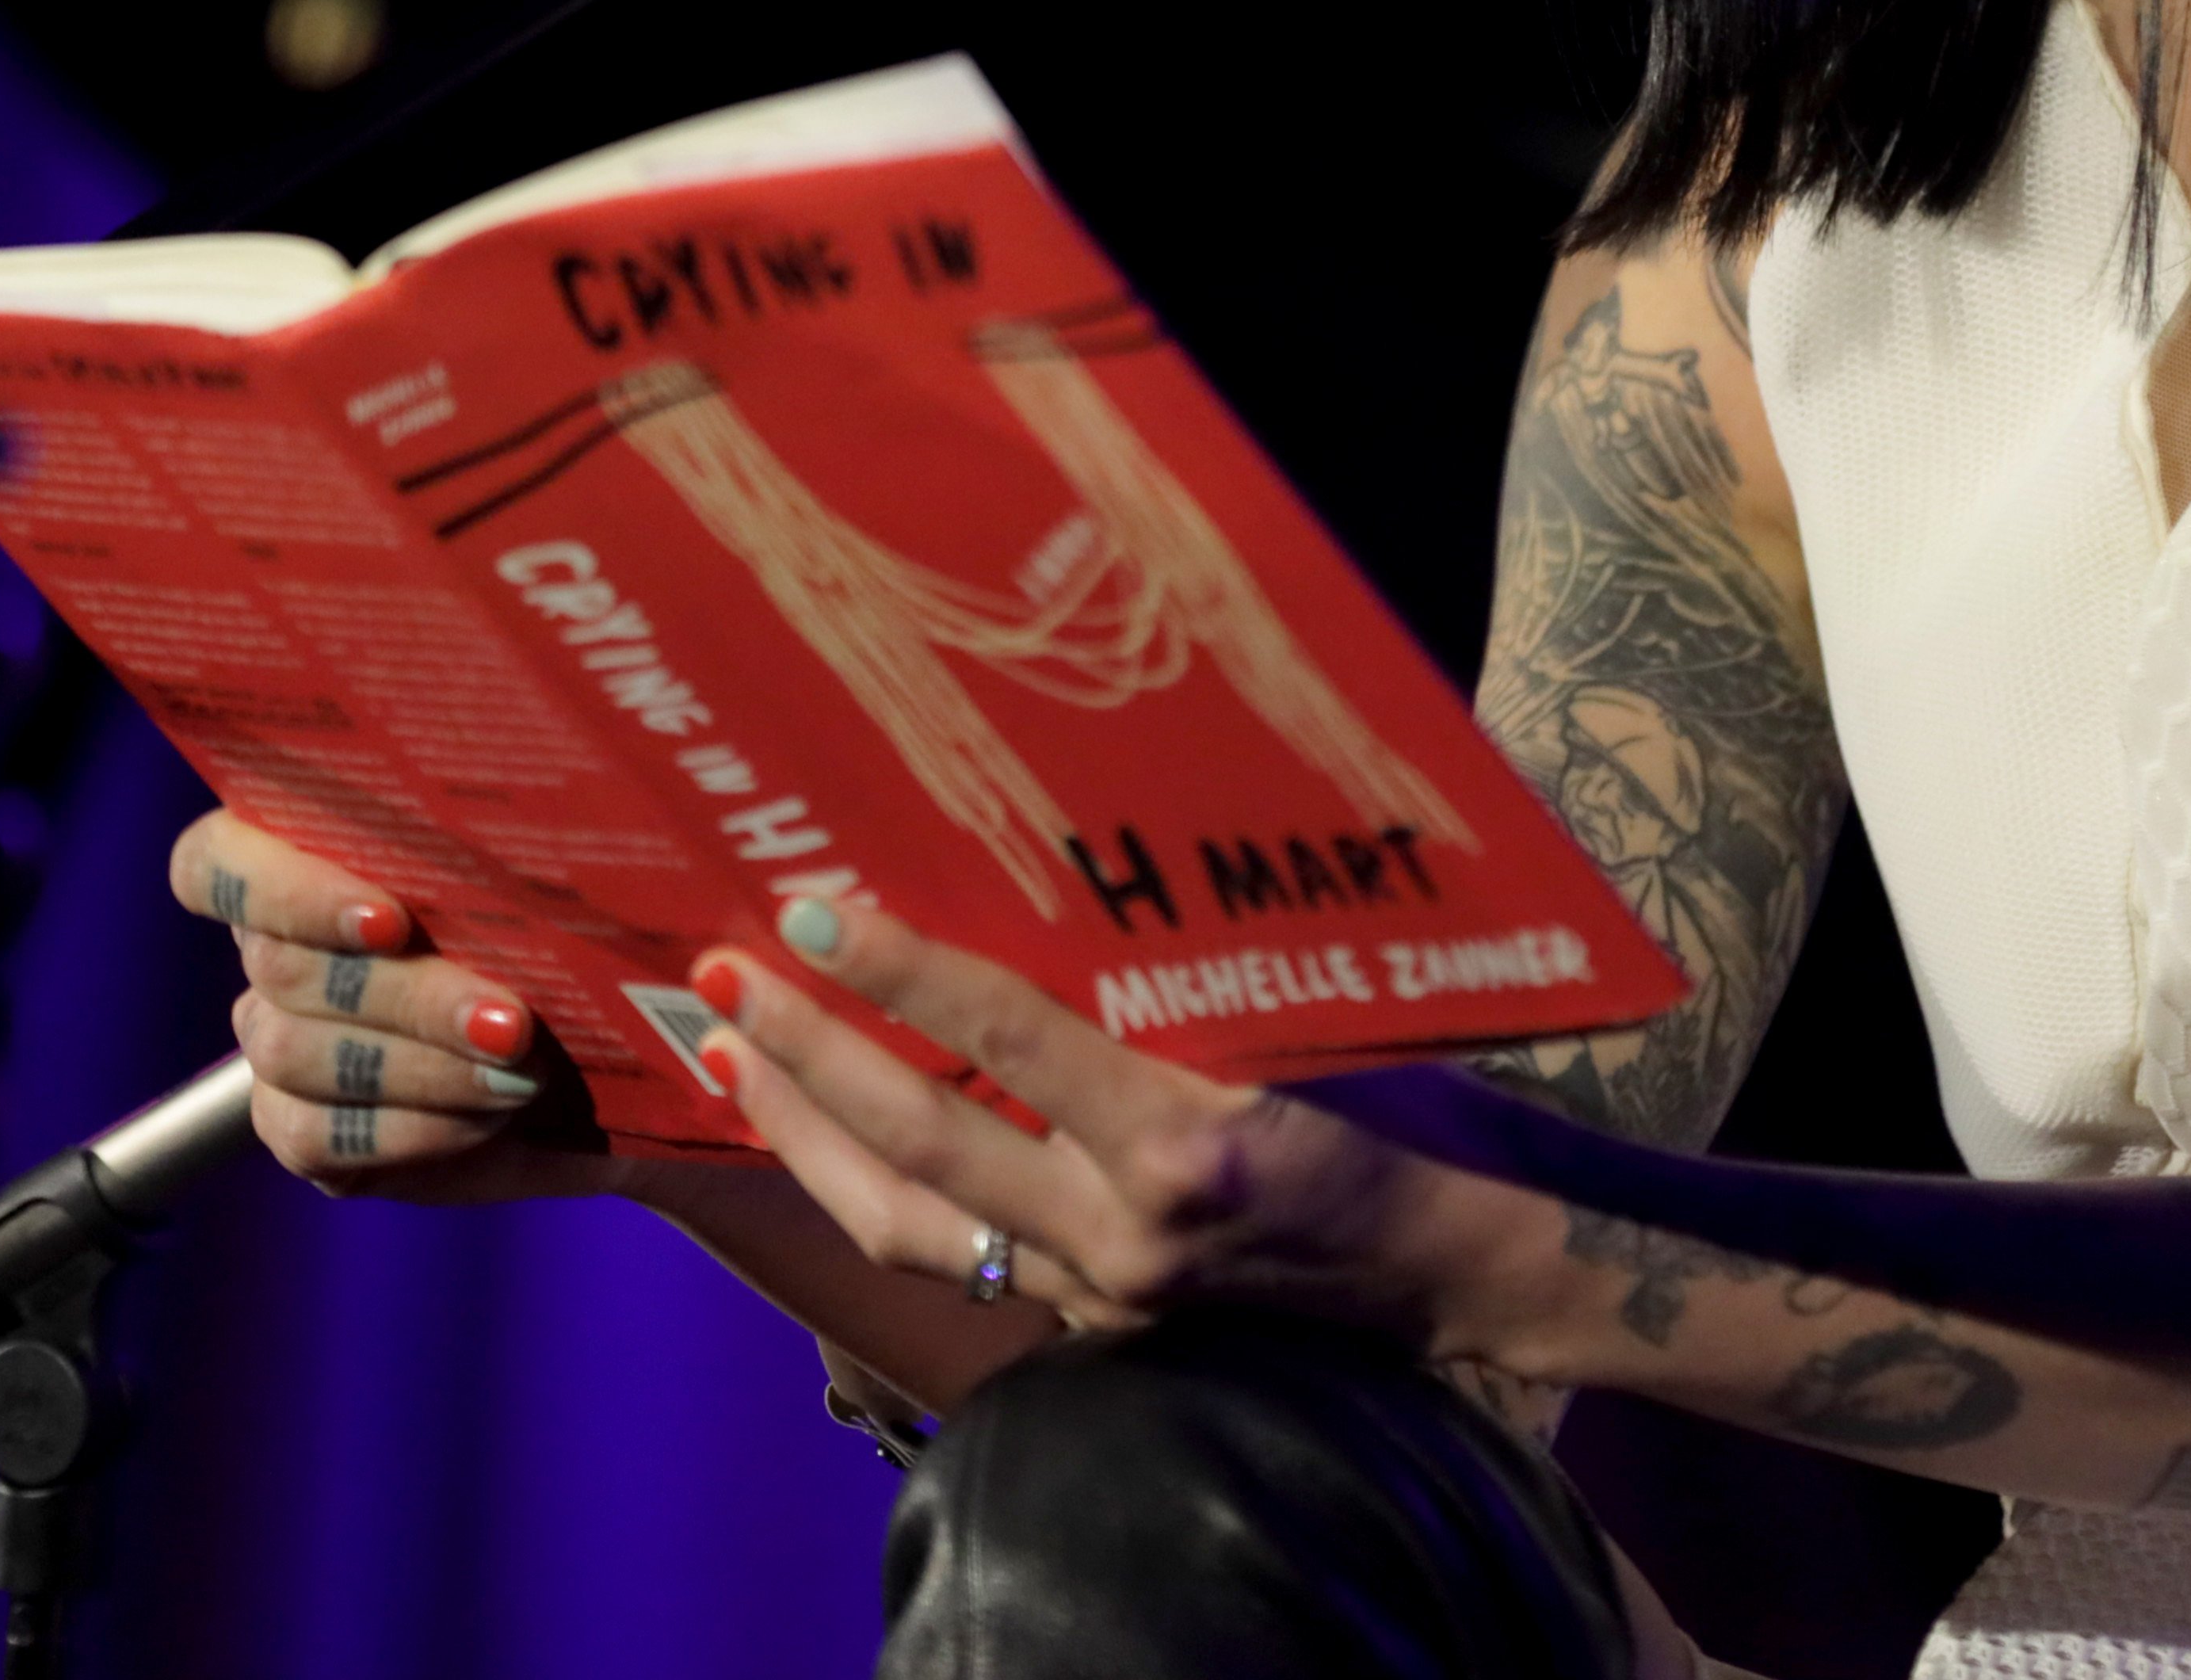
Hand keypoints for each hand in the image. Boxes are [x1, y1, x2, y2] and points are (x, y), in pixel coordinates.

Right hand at [169, 808, 602, 1204]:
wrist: (621, 1059)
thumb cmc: (580, 941)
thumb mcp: (563, 883)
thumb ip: (526, 852)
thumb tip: (559, 844)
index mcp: (306, 858)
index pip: (216, 862)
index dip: (278, 887)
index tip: (389, 917)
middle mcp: (273, 951)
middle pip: (282, 965)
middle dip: (407, 994)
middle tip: (510, 1018)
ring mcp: (277, 1046)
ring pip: (296, 1054)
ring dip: (421, 1067)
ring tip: (521, 1072)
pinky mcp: (303, 1131)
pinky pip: (315, 1137)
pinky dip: (412, 1130)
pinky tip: (488, 1118)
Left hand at [688, 891, 1501, 1348]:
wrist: (1476, 1271)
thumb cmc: (1420, 1111)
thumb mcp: (1316, 1016)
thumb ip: (1187, 976)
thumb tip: (1053, 867)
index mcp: (1192, 1135)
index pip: (1007, 1040)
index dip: (899, 973)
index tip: (807, 912)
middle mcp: (1130, 1228)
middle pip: (919, 1143)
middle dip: (801, 1059)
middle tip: (714, 981)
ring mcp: (1108, 1292)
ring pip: (911, 1224)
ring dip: (806, 1138)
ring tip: (727, 1058)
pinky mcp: (1105, 1324)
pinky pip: (964, 1255)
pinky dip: (885, 1192)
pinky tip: (832, 1138)